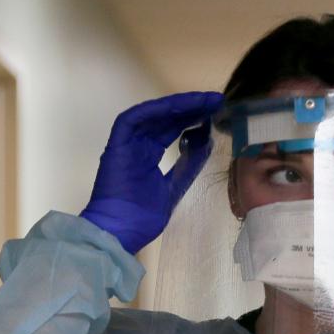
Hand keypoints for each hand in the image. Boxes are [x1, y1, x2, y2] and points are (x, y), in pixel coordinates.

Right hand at [80, 91, 223, 253]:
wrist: (120, 232)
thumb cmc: (143, 217)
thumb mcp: (174, 187)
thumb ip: (188, 165)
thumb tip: (207, 143)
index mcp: (148, 156)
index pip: (173, 130)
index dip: (193, 119)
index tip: (215, 112)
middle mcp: (138, 146)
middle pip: (166, 120)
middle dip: (191, 108)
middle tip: (216, 100)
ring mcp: (127, 144)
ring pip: (153, 115)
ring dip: (179, 105)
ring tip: (204, 100)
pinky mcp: (117, 144)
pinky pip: (134, 119)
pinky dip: (156, 110)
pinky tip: (179, 106)